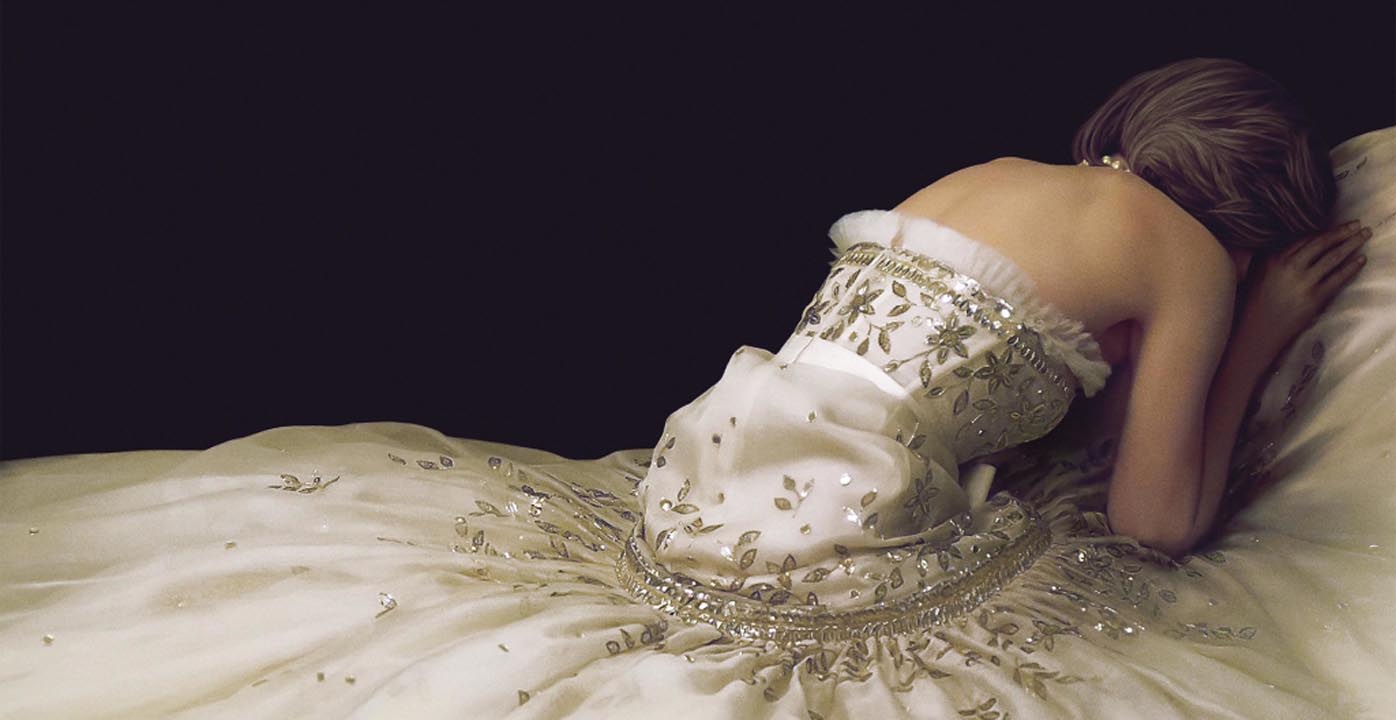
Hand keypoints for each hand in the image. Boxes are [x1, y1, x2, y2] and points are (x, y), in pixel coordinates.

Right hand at [1233, 219, 1369, 358]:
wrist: (1255, 332)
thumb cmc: (1252, 304)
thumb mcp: (1253, 274)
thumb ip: (1268, 257)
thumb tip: (1286, 243)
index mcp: (1272, 258)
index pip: (1304, 239)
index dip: (1323, 231)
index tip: (1336, 225)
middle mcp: (1288, 267)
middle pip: (1320, 243)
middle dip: (1341, 232)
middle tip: (1357, 224)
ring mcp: (1302, 283)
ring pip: (1332, 258)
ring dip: (1351, 244)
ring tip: (1364, 235)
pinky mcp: (1313, 299)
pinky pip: (1337, 278)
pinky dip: (1351, 267)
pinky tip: (1360, 259)